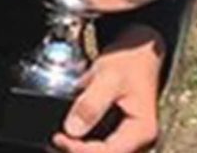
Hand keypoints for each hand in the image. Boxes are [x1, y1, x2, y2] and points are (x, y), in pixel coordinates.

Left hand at [52, 25, 165, 152]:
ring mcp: (129, 139)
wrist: (137, 53)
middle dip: (77, 151)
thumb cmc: (128, 62)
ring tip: (57, 139)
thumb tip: (72, 130)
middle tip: (54, 139)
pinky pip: (100, 145)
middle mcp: (139, 141)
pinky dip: (82, 142)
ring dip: (79, 149)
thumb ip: (90, 103)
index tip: (58, 138)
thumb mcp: (108, 77)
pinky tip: (67, 135)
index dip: (80, 150)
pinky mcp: (119, 134)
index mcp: (142, 131)